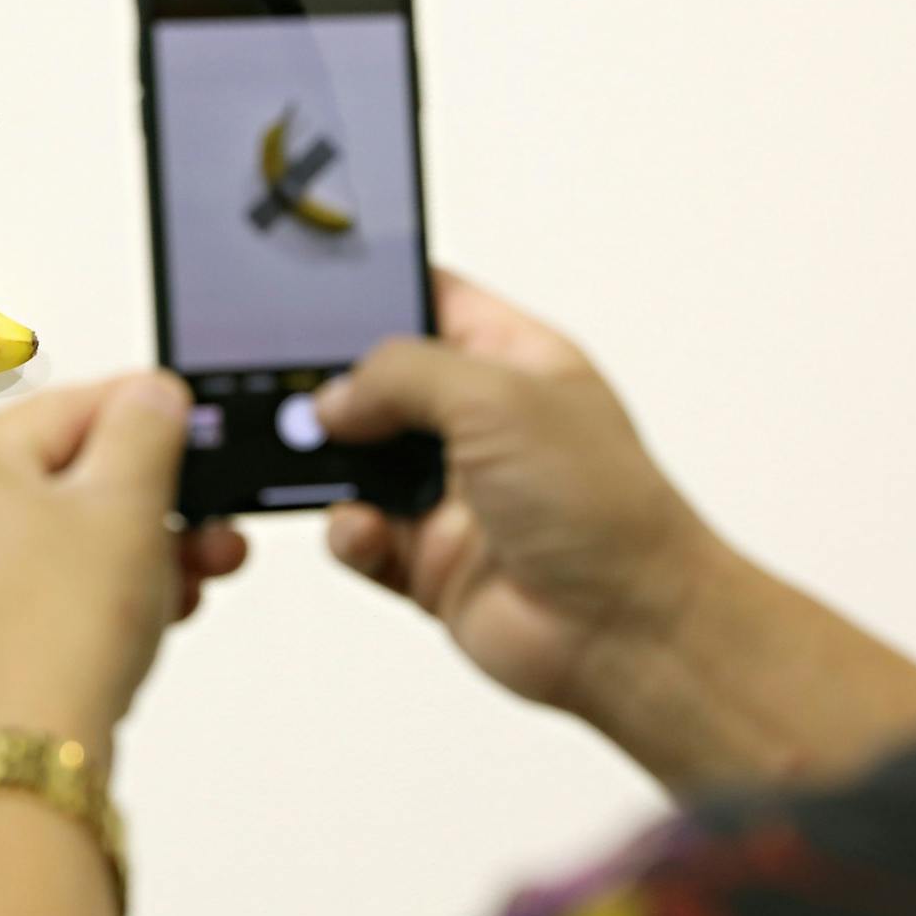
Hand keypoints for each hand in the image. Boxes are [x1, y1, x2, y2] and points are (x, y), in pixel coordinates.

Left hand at [0, 373, 248, 760]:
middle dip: (151, 509)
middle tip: (208, 526)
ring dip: (133, 558)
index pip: (67, 411)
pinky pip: (36, 600)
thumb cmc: (56, 636)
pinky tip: (146, 619)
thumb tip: (150, 394)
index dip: (147, 417)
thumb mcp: (128, 503)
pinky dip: (92, 602)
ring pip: (55, 548)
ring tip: (190, 581)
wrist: (28, 760)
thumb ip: (146, 427)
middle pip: (63, 486)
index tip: (194, 425)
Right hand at [316, 270, 719, 718]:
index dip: (381, 289)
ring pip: (358, 464)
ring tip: (320, 463)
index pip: (435, 301)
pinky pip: (361, 537)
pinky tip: (365, 532)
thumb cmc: (602, 506)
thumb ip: (403, 375)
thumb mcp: (499, 398)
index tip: (316, 287)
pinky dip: (350, 534)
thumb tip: (335, 396)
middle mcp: (479, 425)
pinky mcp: (429, 561)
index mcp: (513, 362)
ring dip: (331, 466)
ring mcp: (451, 496)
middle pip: (380, 385)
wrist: (625, 629)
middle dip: (333, 388)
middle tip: (290, 388)